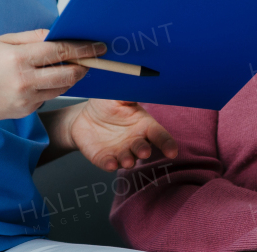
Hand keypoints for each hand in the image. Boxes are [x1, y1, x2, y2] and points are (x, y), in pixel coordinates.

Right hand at [0, 30, 104, 121]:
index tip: (97, 47)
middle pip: (67, 75)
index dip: (83, 49)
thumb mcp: (1, 42)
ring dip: (69, 79)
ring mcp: (26, 100)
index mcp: (18, 58)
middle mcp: (24, 81)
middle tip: (91, 61)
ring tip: (69, 69)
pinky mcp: (25, 112)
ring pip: (60, 89)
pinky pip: (46, 98)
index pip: (60, 52)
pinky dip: (49, 89)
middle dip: (83, 67)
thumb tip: (55, 35)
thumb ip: (31, 38)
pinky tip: (40, 83)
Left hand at [57, 99, 177, 170]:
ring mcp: (120, 152)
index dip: (167, 144)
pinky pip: (108, 163)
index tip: (172, 152)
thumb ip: (130, 92)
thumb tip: (142, 81)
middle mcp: (134, 142)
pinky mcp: (105, 159)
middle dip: (144, 151)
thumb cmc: (106, 104)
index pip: (159, 135)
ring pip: (128, 159)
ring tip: (127, 161)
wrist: (84, 117)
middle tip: (144, 152)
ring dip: (128, 161)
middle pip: (143, 149)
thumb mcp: (118, 94)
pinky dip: (109, 165)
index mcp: (143, 125)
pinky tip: (110, 164)